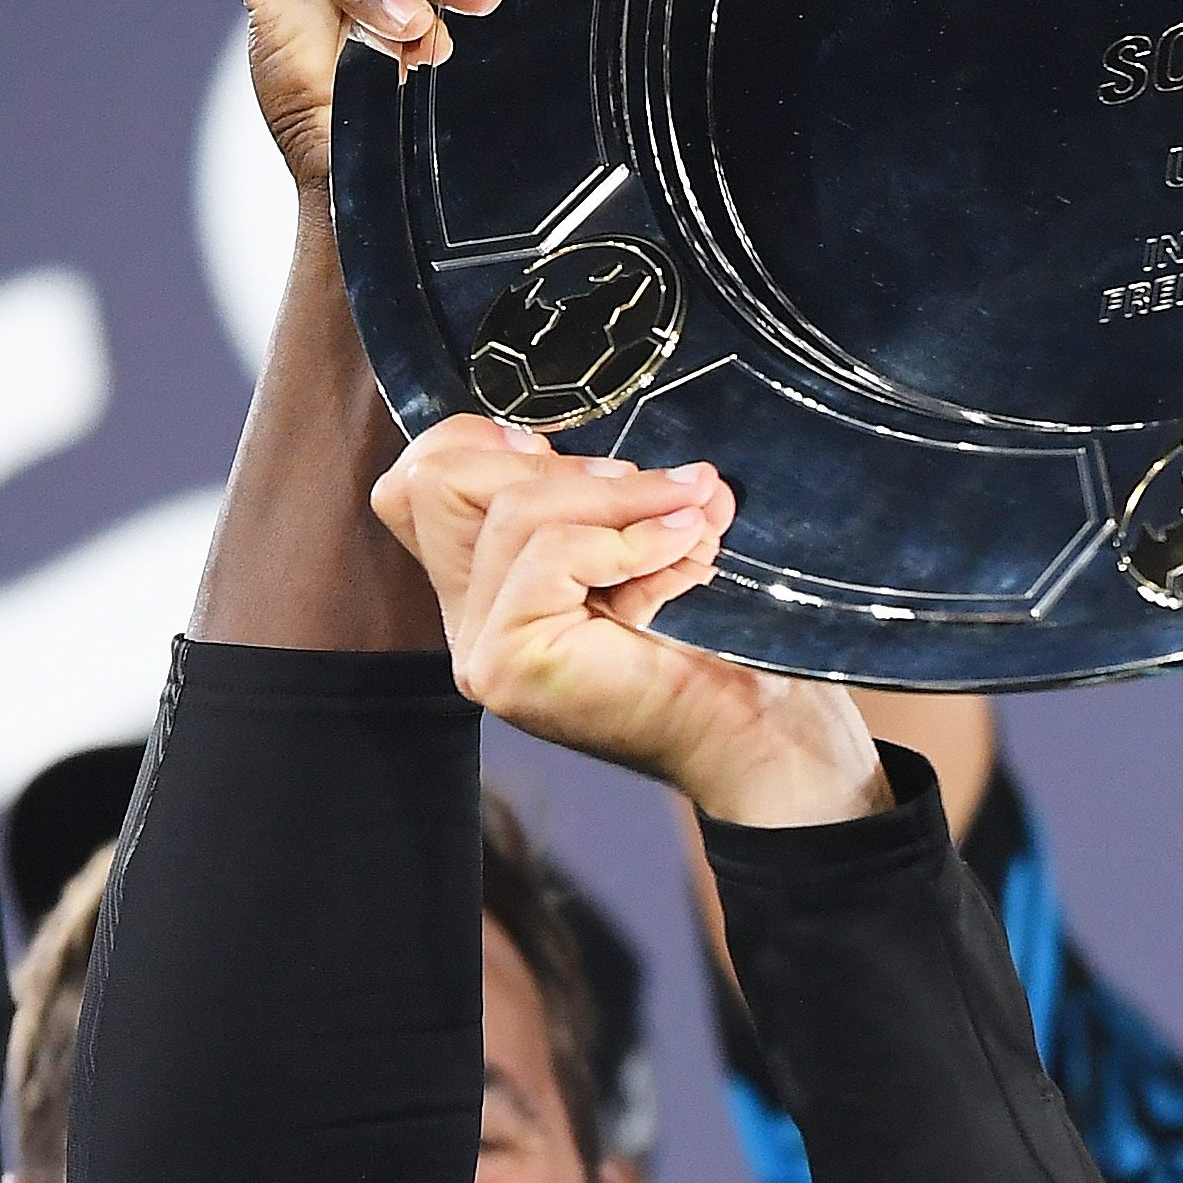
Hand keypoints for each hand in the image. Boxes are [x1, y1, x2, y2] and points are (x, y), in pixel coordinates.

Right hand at [390, 422, 884, 822]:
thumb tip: (635, 459)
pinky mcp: (507, 660)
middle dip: (568, 465)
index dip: (484, 440)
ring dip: (623, 497)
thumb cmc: (723, 657)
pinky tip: (685, 546)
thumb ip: (605, 509)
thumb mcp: (647, 556)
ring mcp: (481, 648)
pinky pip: (551, 552)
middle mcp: (471, 623)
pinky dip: (628, 537)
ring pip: (515, 511)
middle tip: (670, 486)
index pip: (419, 485)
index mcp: (490, 593)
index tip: (594, 459)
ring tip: (697, 508)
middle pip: (446, 481)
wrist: (763, 741)